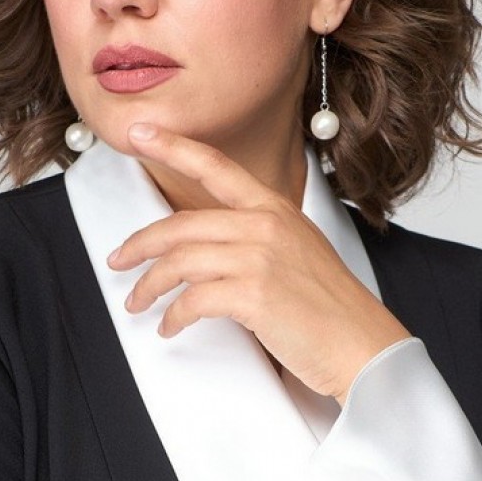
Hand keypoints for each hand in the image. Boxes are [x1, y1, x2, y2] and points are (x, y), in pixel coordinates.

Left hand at [106, 123, 411, 403]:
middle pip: (180, 225)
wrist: (363, 346)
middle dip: (139, 244)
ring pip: (179, 262)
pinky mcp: (254, 295)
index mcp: (276, 209)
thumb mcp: (299, 253)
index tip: (138, 134)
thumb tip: (212, 249)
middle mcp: (266, 226)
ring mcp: (260, 258)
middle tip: (118, 261)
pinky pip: (192, 300)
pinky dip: (173, 317)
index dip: (173, 146)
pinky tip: (169, 327)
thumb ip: (260, 239)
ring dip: (149, 286)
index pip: (216, 167)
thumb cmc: (332, 309)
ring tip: (137, 303)